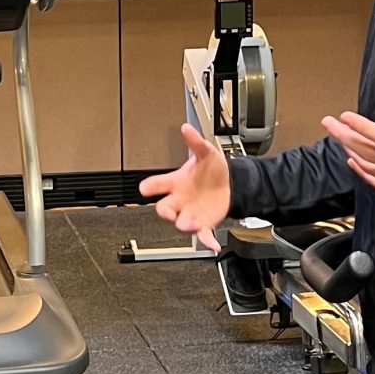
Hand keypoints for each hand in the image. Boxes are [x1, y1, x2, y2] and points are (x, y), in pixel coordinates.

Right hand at [138, 124, 230, 251]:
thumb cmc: (212, 171)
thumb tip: (186, 128)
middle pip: (164, 208)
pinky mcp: (204, 224)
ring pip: (182, 222)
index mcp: (176, 183)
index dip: (150, 186)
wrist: (230, 184)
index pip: (158, 183)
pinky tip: (212, 245)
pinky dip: (207, 242)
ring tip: (192, 223)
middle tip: (166, 212)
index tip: (144, 188)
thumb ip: (195, 142)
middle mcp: (180, 200)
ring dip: (185, 224)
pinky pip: (203, 236)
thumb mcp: (206, 153)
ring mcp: (191, 213)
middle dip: (164, 211)